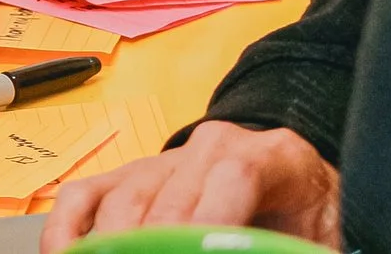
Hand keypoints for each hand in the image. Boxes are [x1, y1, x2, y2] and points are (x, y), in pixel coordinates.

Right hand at [40, 122, 340, 250]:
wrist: (291, 177)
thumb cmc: (307, 214)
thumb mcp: (323, 235)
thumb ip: (294, 248)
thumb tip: (279, 252)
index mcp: (270, 155)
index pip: (234, 176)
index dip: (213, 222)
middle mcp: (208, 147)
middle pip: (169, 200)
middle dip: (154, 250)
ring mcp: (159, 160)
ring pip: (122, 203)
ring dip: (112, 247)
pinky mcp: (125, 175)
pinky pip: (83, 196)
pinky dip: (67, 231)